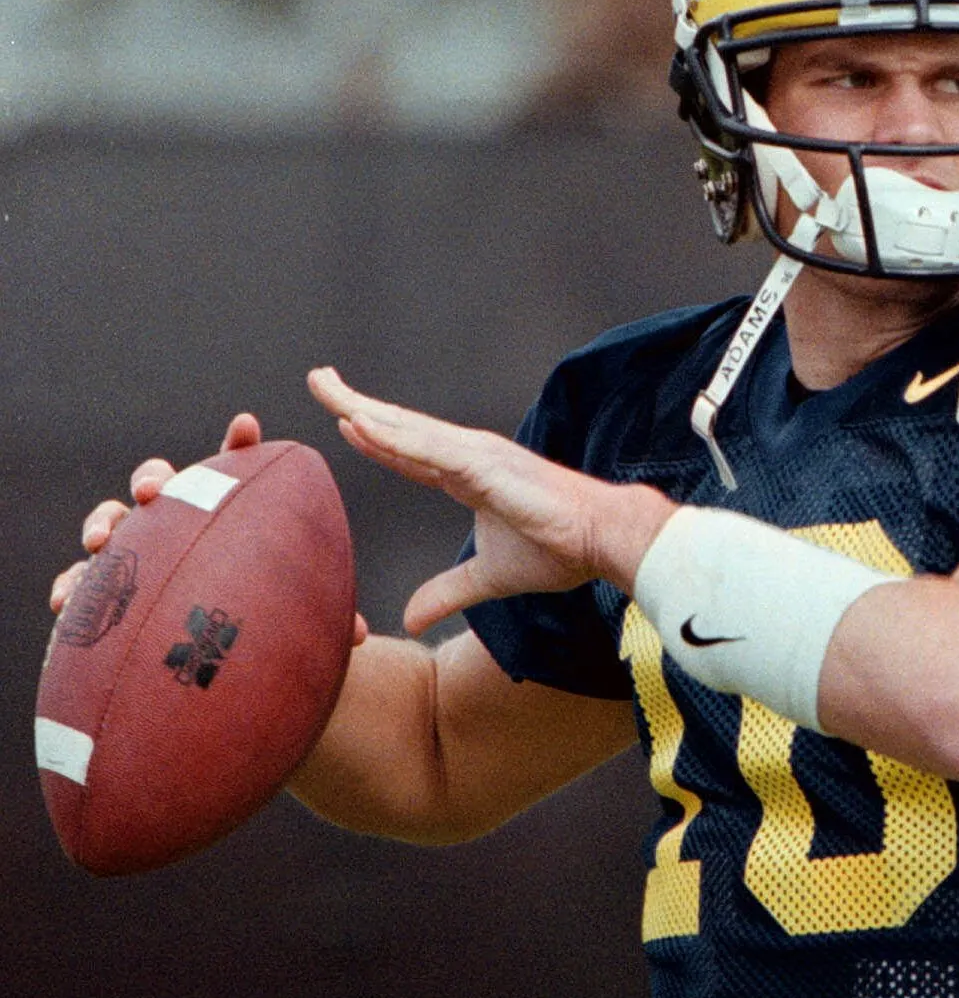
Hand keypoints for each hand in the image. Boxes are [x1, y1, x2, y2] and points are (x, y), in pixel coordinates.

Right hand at [48, 412, 368, 646]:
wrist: (220, 672)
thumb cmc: (260, 631)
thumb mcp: (293, 623)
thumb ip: (320, 619)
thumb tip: (361, 637)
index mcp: (225, 520)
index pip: (232, 472)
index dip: (238, 446)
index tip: (248, 426)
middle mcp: (178, 528)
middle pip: (161, 485)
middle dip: (154, 478)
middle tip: (158, 490)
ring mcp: (139, 556)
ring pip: (113, 522)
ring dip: (104, 521)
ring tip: (102, 537)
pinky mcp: (109, 594)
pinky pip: (81, 582)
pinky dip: (70, 584)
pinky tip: (64, 598)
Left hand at [308, 366, 674, 633]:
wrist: (602, 539)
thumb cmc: (559, 549)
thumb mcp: (488, 578)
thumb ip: (447, 593)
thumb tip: (412, 619)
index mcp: (467, 474)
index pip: (408, 449)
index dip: (373, 434)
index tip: (342, 418)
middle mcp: (467, 455)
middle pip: (399, 426)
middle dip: (355, 402)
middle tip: (318, 379)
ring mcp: (476, 456)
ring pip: (408, 430)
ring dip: (365, 409)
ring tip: (327, 391)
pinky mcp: (485, 466)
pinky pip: (428, 450)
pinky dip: (393, 437)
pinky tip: (360, 424)